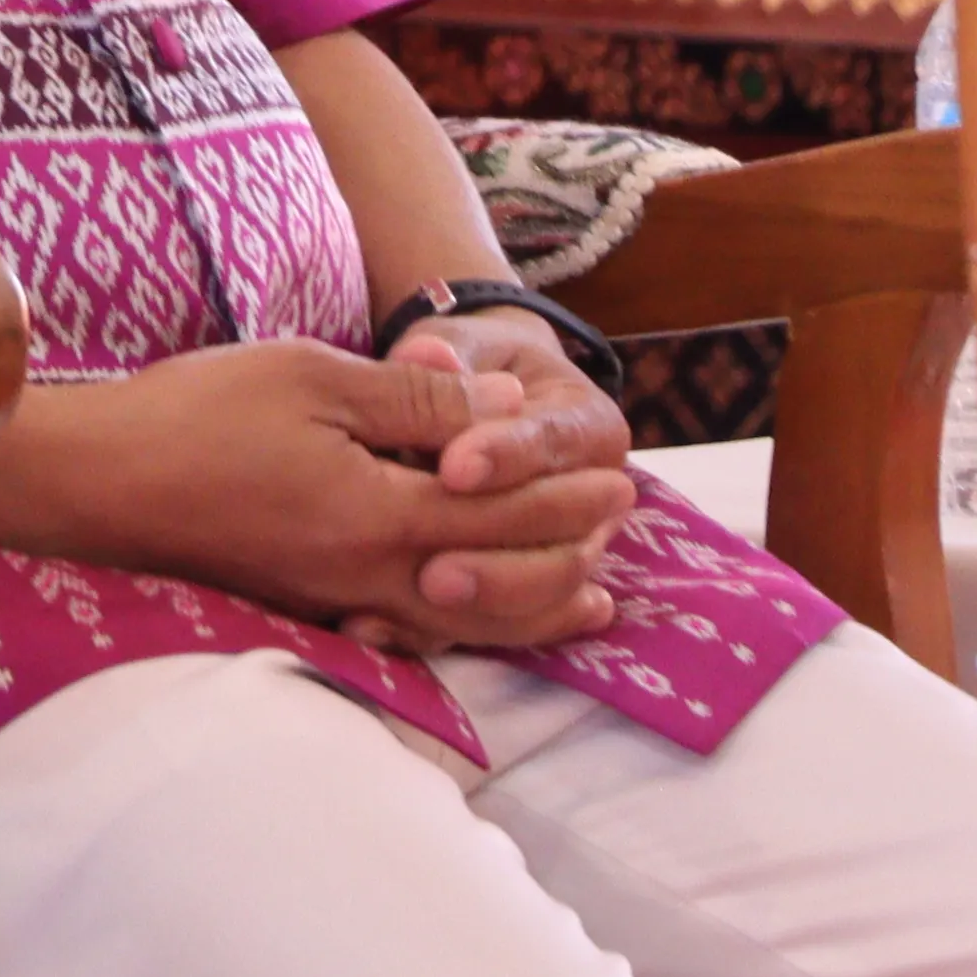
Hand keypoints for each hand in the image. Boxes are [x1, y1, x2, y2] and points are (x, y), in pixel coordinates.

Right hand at [40, 338, 636, 654]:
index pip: (505, 513)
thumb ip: (416, 402)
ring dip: (536, 609)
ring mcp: (334, 603)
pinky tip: (474, 613)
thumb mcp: (311, 378)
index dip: (566, 494)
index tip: (617, 476)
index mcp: (380, 517)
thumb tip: (506, 407)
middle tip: (618, 523)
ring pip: (464, 622)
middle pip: (500, 579)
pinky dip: (469, 627)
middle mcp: (369, 577)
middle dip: (568, 547)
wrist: (91, 484)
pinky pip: (412, 633)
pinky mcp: (303, 610)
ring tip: (586, 599)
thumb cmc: (193, 416)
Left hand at [362, 305, 642, 641]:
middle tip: (434, 564)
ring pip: (544, 594)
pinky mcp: (520, 590)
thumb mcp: (455, 347)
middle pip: (569, 543)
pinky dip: (444, 629)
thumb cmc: (462, 367)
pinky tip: (382, 627)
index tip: (452, 468)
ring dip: (487, 601)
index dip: (508, 458)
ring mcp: (566, 550)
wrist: (469, 400)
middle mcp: (594, 498)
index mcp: (588, 426)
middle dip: (504, 558)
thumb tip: (430, 356)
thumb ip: (443, 356)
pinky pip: (497, 622)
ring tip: (419, 594)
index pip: (556, 445)